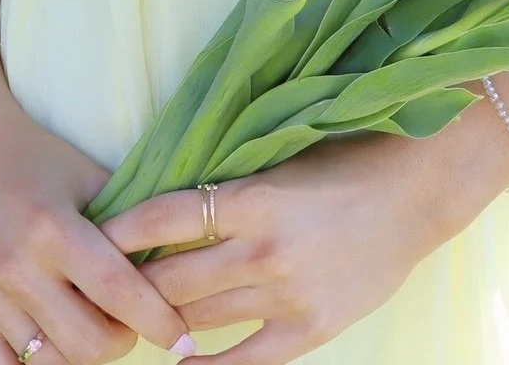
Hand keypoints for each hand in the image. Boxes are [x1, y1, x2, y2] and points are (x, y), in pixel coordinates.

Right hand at [0, 62, 196, 364]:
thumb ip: (129, 220)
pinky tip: (56, 344)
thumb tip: (178, 260)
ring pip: (51, 362)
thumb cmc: (37, 158)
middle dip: (121, 341)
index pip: (117, 291)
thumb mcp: (88, 176)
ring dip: (81, 354)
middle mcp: (17, 267)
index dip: (157, 320)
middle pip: (87, 341)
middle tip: (129, 323)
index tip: (183, 340)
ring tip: (92, 327)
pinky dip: (39, 364)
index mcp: (53, 228)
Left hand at [100, 128, 479, 363]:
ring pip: (199, 318)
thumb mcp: (280, 163)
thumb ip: (227, 188)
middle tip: (106, 284)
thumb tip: (165, 209)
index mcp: (254, 197)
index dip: (122, 229)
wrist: (417, 191)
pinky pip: (243, 360)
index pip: (164, 216)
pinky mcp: (310, 330)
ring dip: (164, 318)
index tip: (91, 236)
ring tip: (137, 315)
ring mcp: (287, 295)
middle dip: (134, 283)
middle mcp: (264, 251)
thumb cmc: (345, 164)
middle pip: (172, 278)